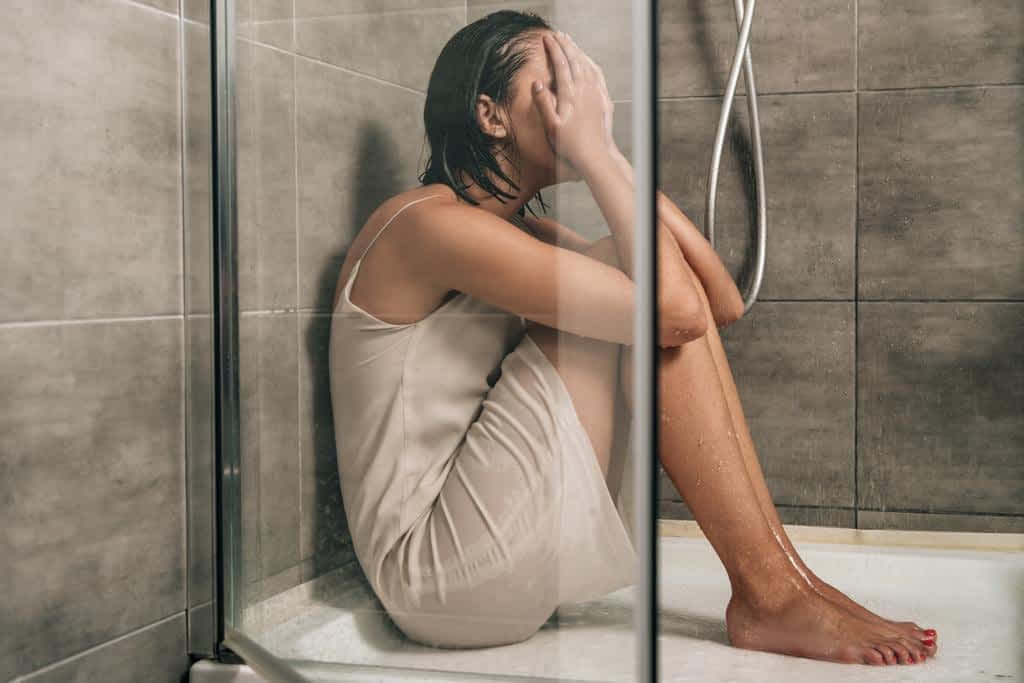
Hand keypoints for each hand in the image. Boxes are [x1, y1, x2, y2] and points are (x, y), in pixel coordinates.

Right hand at [532, 31, 616, 175]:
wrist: (595, 157)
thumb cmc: (570, 146)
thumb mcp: (551, 127)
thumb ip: (543, 103)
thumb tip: (536, 84)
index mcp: (570, 95)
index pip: (561, 65)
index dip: (553, 49)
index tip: (546, 39)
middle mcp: (584, 90)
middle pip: (575, 60)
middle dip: (565, 44)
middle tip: (556, 34)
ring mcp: (596, 94)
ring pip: (587, 64)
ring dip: (577, 51)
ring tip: (570, 41)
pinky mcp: (603, 100)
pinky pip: (597, 75)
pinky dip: (591, 63)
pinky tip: (588, 61)